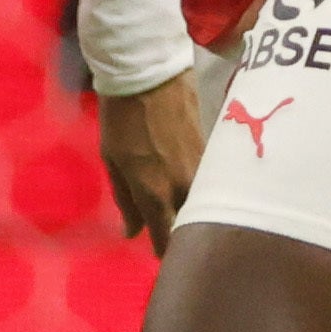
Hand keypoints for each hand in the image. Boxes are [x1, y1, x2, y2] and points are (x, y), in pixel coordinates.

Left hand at [96, 76, 204, 251]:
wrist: (149, 76)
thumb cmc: (121, 119)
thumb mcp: (113, 161)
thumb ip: (126, 200)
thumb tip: (132, 233)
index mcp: (155, 193)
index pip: (167, 240)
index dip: (165, 252)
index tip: (161, 256)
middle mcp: (186, 188)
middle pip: (192, 226)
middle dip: (185, 236)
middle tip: (176, 236)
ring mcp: (205, 171)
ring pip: (206, 206)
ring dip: (198, 213)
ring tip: (189, 214)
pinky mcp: (217, 153)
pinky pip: (214, 184)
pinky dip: (207, 191)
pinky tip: (201, 190)